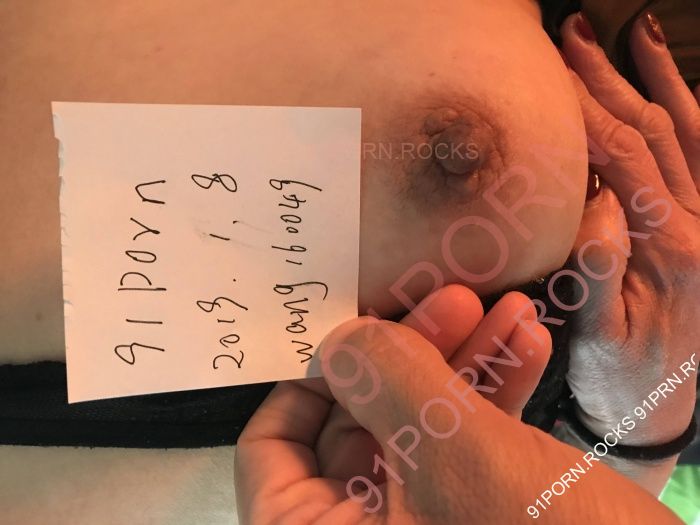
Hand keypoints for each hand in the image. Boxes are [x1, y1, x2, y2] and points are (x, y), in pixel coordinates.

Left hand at [234, 285, 679, 523]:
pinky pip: (469, 448)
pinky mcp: (478, 517)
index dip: (307, 382)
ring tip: (506, 311)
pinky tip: (528, 346)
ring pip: (421, 428)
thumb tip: (342, 342)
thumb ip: (391, 387)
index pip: (270, 454)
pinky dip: (497, 395)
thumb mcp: (461, 466)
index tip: (354, 330)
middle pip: (360, 423)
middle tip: (454, 301)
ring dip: (465, 362)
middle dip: (412, 353)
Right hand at [559, 12, 698, 459]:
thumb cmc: (619, 377)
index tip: (549, 72)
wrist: (659, 408)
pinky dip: (691, 110)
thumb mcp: (598, 335)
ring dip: (655, 77)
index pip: (622, 158)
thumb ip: (598, 270)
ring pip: (688, 131)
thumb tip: (590, 201)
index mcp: (669, 249)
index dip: (583, 110)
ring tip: (630, 31)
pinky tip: (673, 82)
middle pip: (653, 131)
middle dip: (609, 78)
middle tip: (573, 33)